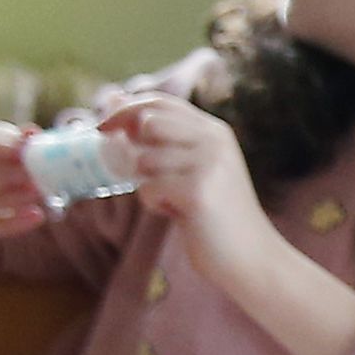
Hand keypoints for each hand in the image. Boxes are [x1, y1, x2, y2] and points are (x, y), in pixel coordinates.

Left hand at [104, 94, 271, 269]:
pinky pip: (148, 188)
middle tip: (143, 173)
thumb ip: (160, 137)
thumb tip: (112, 98)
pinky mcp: (197, 191)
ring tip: (175, 201)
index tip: (102, 126)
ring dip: (148, 184)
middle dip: (133, 148)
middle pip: (148, 122)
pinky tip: (182, 216)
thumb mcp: (193, 167)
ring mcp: (208, 164)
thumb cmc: (216, 214)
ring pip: (144, 160)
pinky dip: (156, 205)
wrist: (253, 257)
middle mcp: (214, 141)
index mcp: (214, 131)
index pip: (159, 103)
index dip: (124, 109)